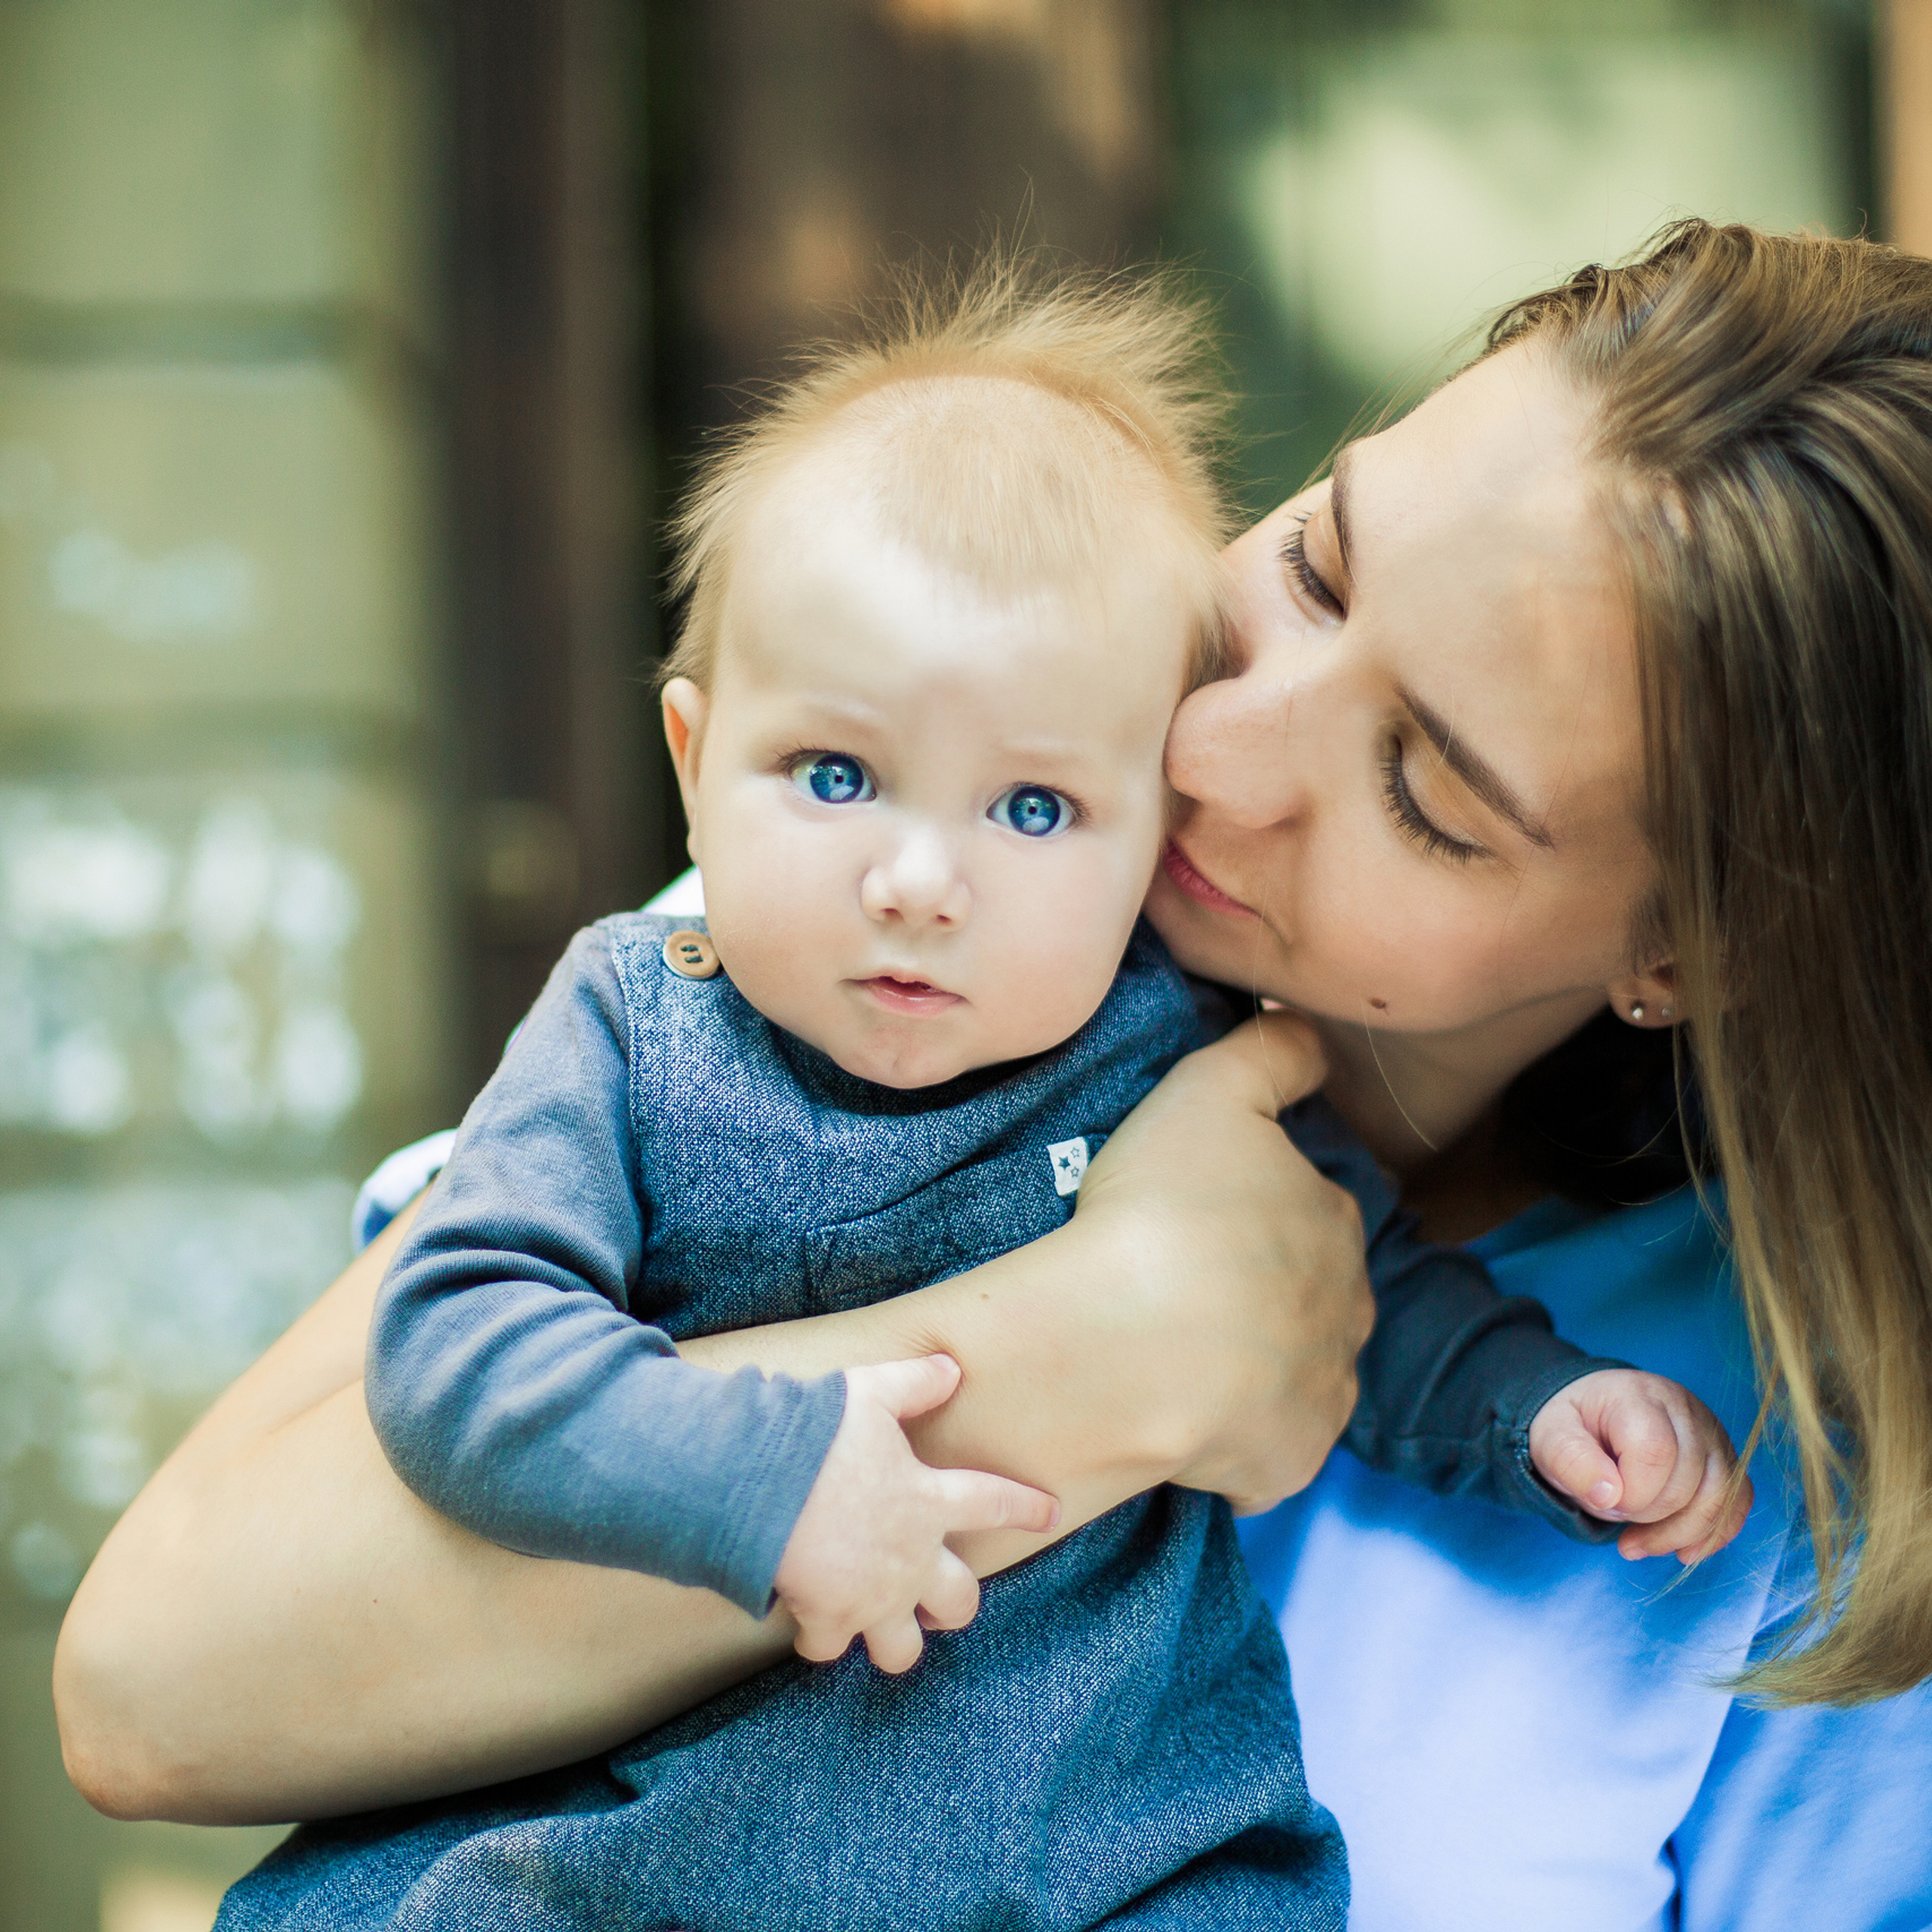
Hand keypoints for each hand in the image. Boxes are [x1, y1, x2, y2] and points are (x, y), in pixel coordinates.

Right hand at [772, 1354, 1059, 1673]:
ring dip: (895, 1640)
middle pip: (958, 1603)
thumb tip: (950, 1367)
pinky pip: (829, 1648)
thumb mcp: (871, 1392)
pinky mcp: (827, 1618)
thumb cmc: (818, 1434)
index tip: (1051, 1515)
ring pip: (902, 1649)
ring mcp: (871, 1597)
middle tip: (941, 1600)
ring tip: (880, 1627)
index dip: (1025, 1509)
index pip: (994, 1504)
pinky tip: (810, 1621)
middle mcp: (910, 1559)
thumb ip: (914, 1384)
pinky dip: (820, 1638)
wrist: (760, 1484)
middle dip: (954, 1608)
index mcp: (928, 1501)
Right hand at [1072, 1012, 1374, 1512]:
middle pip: (1310, 1295)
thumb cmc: (1163, 1211)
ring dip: (1254, 1367)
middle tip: (1179, 1283)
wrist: (1124, 1350)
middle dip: (1263, 1291)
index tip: (1197, 1213)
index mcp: (1334, 1222)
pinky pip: (1265, 1452)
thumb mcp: (1210, 1089)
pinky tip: (1181, 1416)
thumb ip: (1271, 1050)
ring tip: (1174, 1352)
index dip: (1255, 1207)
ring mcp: (1321, 1396)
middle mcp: (1348, 1311)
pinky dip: (1234, 1440)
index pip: (1309, 1208)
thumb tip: (1309, 1033)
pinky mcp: (1283, 1465)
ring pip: (1295, 1373)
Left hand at [1529, 1369, 1751, 1562]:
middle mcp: (1683, 1407)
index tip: (1604, 1501)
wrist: (1592, 1412)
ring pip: (1721, 1495)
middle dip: (1650, 1517)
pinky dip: (1712, 1533)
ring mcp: (1711, 1431)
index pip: (1655, 1452)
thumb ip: (1571, 1462)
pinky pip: (1737, 1501)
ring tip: (1639, 1545)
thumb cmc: (1573, 1426)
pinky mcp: (1723, 1457)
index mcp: (1637, 1396)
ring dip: (1681, 1534)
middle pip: (1689, 1480)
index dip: (1633, 1493)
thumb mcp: (1551, 1438)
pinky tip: (1682, 1550)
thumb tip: (1609, 1495)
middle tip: (1614, 1518)